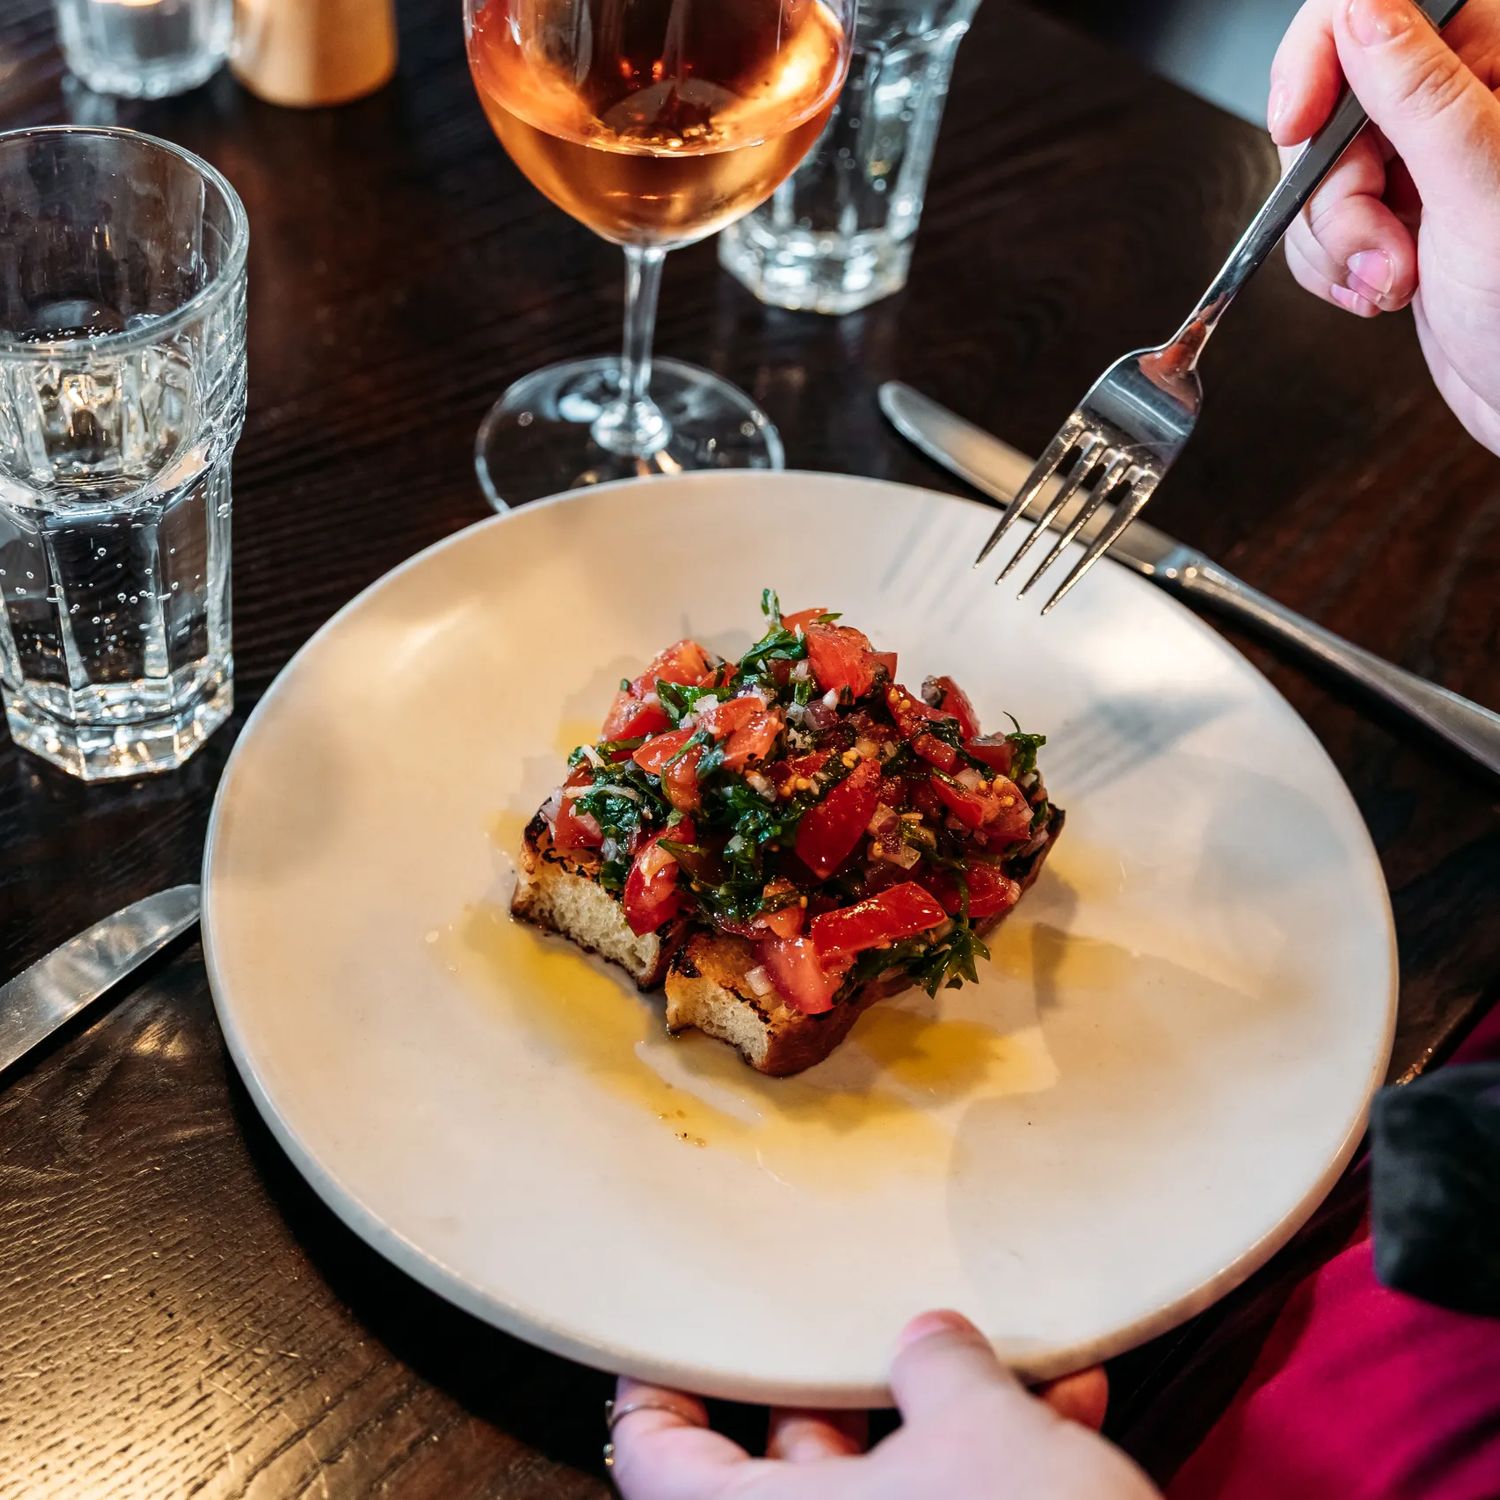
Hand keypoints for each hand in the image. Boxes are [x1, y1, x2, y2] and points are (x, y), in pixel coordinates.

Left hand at [607, 1311, 1160, 1499]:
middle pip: (785, 1453)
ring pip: (886, 1482)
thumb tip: (929, 1340)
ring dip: (951, 1411)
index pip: (650, 1447)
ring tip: (1010, 1352)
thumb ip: (941, 1367)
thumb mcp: (984, 1432)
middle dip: (851, 1370)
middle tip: (874, 1302)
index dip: (661, 1375)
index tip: (684, 1314)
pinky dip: (995, 1467)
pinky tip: (1067, 1411)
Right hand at [1269, 0, 1499, 453]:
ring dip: (1336, 242)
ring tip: (1394, 278)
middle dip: (1333, 187)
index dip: (1317, 61)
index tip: (1298, 125)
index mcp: (1498, 59)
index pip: (1373, 9)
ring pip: (1317, 175)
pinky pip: (1322, 226)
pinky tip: (1382, 289)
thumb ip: (1419, 91)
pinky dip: (1333, 268)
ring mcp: (1425, 165)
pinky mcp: (1399, 220)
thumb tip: (1360, 11)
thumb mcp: (1482, 187)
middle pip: (1332, 103)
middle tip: (1380, 236)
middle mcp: (1461, 102)